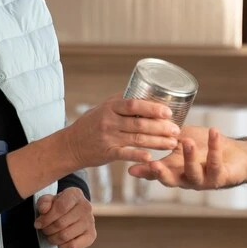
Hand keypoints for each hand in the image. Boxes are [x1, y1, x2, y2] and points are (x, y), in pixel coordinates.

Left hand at [33, 188, 95, 247]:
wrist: (72, 212)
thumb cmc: (57, 206)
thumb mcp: (49, 200)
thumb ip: (44, 202)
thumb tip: (44, 210)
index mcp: (75, 194)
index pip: (60, 207)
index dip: (46, 218)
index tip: (38, 224)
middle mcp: (86, 206)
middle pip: (61, 224)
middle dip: (47, 230)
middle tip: (44, 230)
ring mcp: (90, 221)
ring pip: (65, 236)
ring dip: (53, 239)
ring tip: (51, 235)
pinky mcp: (91, 235)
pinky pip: (74, 246)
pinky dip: (63, 247)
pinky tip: (60, 243)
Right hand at [64, 96, 180, 168]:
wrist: (70, 145)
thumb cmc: (90, 124)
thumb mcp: (102, 107)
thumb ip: (121, 101)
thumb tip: (142, 89)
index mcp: (110, 107)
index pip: (133, 104)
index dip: (152, 108)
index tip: (168, 111)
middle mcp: (109, 121)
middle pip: (139, 123)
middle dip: (161, 127)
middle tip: (176, 130)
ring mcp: (108, 138)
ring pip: (137, 139)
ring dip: (157, 142)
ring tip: (172, 143)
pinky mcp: (106, 153)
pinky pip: (124, 154)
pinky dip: (138, 155)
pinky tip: (151, 157)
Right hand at [127, 126, 246, 188]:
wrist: (236, 155)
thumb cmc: (205, 147)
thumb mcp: (182, 140)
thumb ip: (166, 137)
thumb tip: (146, 127)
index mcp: (175, 170)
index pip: (157, 173)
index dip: (144, 173)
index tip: (131, 169)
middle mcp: (187, 179)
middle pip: (171, 181)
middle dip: (161, 174)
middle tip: (153, 165)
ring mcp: (204, 180)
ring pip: (193, 172)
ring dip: (189, 157)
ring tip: (186, 141)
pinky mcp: (221, 177)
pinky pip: (216, 163)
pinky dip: (214, 146)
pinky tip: (213, 132)